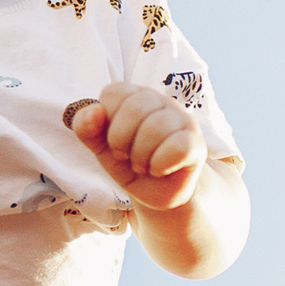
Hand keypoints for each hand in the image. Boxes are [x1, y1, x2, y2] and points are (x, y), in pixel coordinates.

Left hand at [68, 83, 205, 208]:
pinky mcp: (196, 143)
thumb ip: (88, 129)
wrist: (157, 193)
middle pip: (135, 108)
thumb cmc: (129, 163)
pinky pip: (178, 147)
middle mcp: (160, 100)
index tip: (112, 140)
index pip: (114, 92)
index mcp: (134, 95)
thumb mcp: (101, 149)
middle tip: (125, 156)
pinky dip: (160, 165)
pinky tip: (160, 169)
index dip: (106, 121)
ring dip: (140, 156)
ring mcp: (182, 119)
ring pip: (156, 128)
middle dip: (120, 140)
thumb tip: (93, 110)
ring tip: (143, 165)